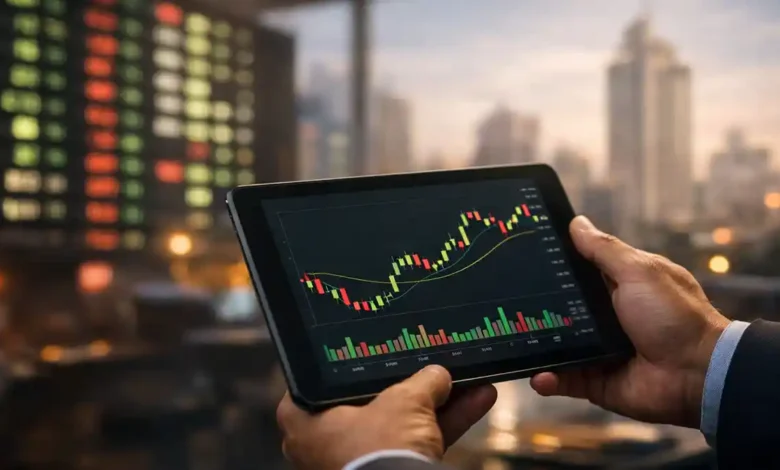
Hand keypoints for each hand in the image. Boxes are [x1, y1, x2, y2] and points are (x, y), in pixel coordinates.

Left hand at [277, 365, 496, 469]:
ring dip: (440, 402)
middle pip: (373, 399)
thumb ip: (422, 381)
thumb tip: (438, 374)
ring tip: (470, 377)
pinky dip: (446, 425)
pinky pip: (416, 442)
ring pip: (401, 421)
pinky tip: (479, 399)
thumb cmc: (379, 452)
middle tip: (432, 363)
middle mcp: (324, 440)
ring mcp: (357, 459)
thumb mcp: (403, 402)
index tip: (377, 349)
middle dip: (413, 383)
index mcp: (306, 418)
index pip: (326, 376)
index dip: (354, 360)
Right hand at [531, 216, 729, 427]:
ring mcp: (597, 350)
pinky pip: (564, 379)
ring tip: (510, 343)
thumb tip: (576, 222)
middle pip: (559, 310)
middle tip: (502, 304)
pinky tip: (538, 376)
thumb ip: (604, 250)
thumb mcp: (639, 271)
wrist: (698, 373)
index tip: (519, 257)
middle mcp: (603, 318)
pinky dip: (548, 380)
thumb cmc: (674, 314)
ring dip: (536, 346)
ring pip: (556, 345)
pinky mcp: (595, 381)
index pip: (575, 273)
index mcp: (616, 287)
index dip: (550, 267)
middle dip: (534, 309)